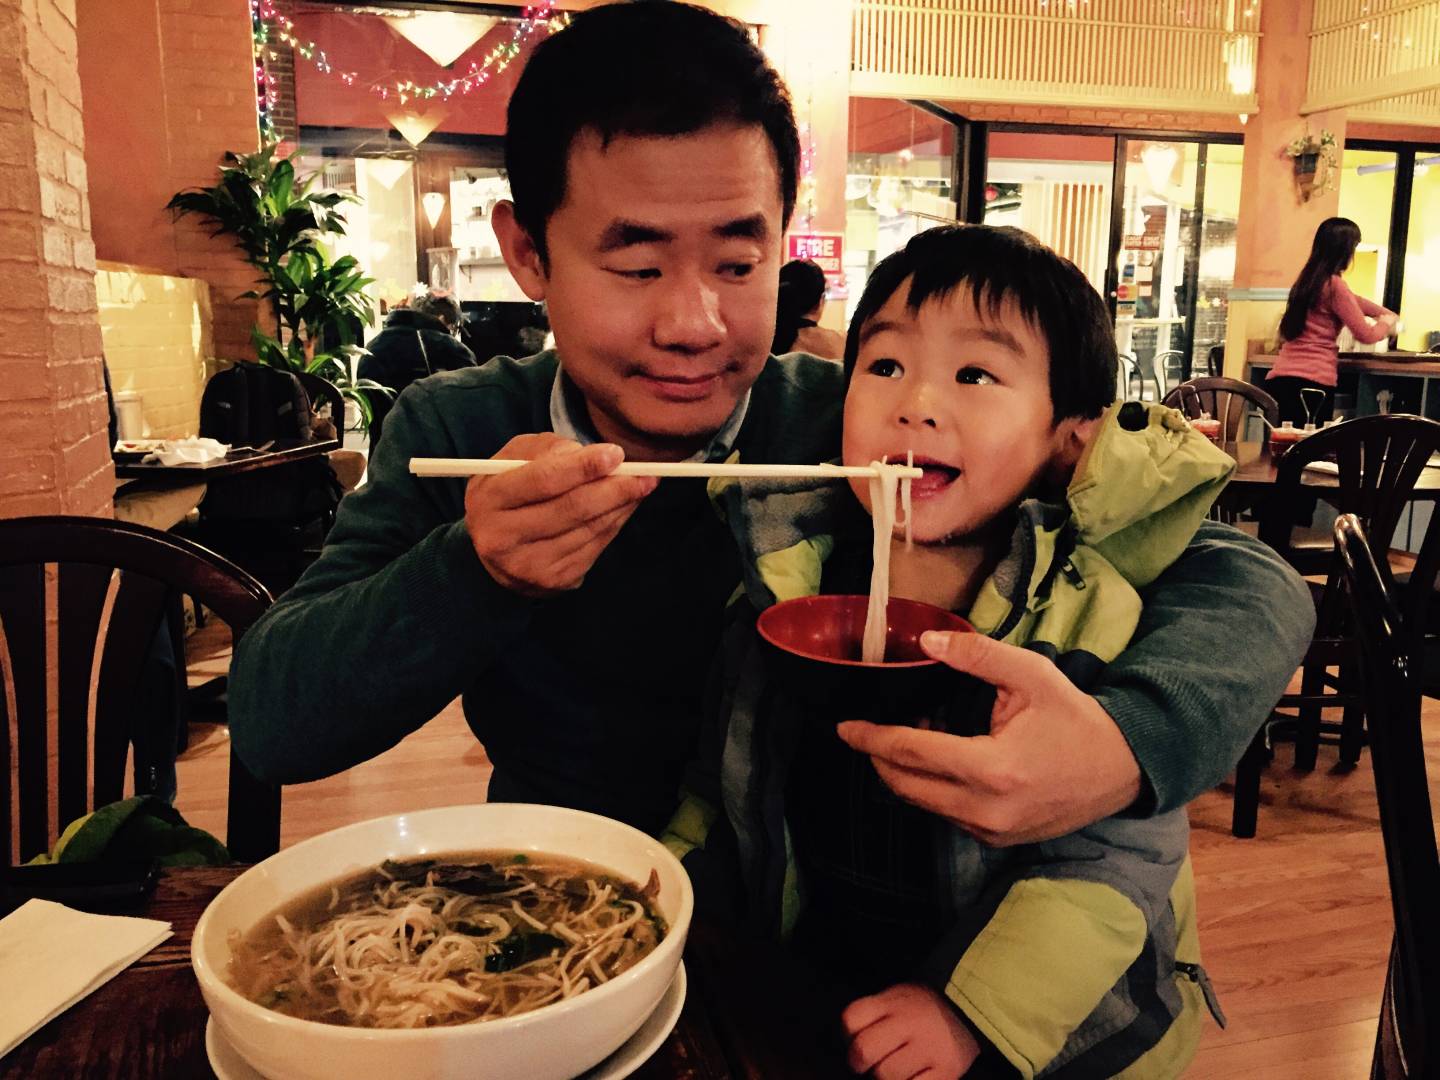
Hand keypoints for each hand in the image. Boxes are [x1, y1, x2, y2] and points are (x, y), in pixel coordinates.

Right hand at [463, 433, 655, 596]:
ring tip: (640, 486)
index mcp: (489, 499)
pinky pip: (595, 547)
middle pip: (572, 508)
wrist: (493, 546)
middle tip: (646, 475)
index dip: (583, 467)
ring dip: (621, 506)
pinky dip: (614, 524)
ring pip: (589, 530)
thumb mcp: (515, 458)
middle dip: (614, 489)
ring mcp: (528, 565)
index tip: (616, 454)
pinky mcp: (553, 581)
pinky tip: (622, 508)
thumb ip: (550, 450)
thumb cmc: (509, 489)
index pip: (543, 480)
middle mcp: (503, 537)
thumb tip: (598, 457)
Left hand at [837, 630, 1141, 845]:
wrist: (1123, 768)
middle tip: (871, 728)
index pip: (911, 754)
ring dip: (907, 772)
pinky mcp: (998, 839)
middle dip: (881, 757)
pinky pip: (947, 814)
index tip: (845, 727)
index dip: (872, 738)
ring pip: (924, 803)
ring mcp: (992, 831)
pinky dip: (933, 788)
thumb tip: (927, 642)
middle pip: (906, 786)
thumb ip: (976, 655)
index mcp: (992, 769)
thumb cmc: (1075, 718)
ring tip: (917, 735)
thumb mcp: (1031, 675)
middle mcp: (986, 810)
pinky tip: (943, 758)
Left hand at [842, 983, 979, 1078]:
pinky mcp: (947, 1072)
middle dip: (860, 1062)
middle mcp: (910, 1023)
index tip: (856, 1040)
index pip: (852, 1018)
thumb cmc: (923, 1009)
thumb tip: (851, 1045)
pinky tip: (915, 1076)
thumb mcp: (898, 998)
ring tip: (898, 1069)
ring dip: (886, 1078)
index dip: (848, 1034)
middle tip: (871, 1063)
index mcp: (894, 1002)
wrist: (970, 1012)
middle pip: (864, 1050)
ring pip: (886, 1076)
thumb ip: (875, 1016)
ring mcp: (929, 1048)